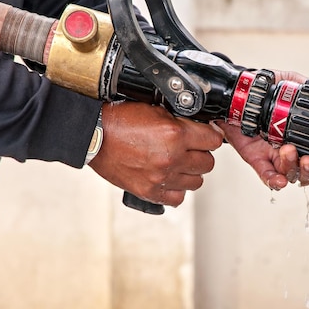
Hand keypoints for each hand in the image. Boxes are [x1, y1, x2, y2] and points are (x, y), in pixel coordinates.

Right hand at [89, 102, 222, 206]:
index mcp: (175, 134)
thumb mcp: (156, 110)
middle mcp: (171, 158)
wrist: (94, 136)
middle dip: (201, 154)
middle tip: (191, 148)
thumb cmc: (120, 120)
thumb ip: (180, 121)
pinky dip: (176, 189)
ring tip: (179, 163)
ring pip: (197, 181)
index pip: (214, 140)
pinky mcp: (150, 192)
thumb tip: (200, 128)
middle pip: (208, 163)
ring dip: (191, 172)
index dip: (211, 135)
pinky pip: (178, 198)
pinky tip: (169, 178)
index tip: (207, 135)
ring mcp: (161, 177)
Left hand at [216, 70, 308, 188]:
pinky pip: (266, 175)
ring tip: (288, 150)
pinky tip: (278, 181)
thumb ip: (308, 87)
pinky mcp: (257, 158)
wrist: (239, 93)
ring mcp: (275, 156)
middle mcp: (293, 149)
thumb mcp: (290, 83)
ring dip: (292, 167)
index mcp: (305, 136)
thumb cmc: (267, 92)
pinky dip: (273, 180)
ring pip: (290, 173)